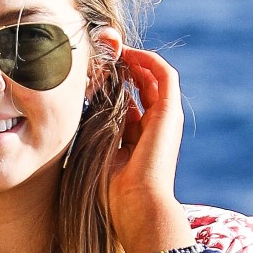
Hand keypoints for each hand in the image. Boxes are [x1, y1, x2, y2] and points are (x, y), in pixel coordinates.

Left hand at [101, 47, 188, 252]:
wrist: (137, 204)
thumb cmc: (111, 188)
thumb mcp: (95, 150)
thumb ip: (93, 127)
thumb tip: (82, 103)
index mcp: (138, 138)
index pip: (127, 101)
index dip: (111, 83)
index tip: (90, 71)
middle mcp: (154, 126)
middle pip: (141, 85)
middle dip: (122, 66)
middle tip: (101, 52)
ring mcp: (165, 118)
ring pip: (153, 76)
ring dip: (133, 58)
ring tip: (112, 48)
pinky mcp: (170, 112)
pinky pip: (164, 75)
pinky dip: (147, 60)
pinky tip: (126, 52)